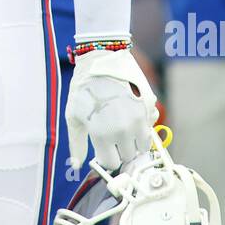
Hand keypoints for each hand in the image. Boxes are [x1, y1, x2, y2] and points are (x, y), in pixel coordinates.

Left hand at [65, 45, 159, 171]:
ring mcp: (138, 119)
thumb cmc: (83, 88)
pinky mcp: (149, 107)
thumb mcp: (73, 115)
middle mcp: (122, 130)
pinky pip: (151, 126)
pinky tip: (132, 113)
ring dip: (135, 140)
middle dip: (121, 149)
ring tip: (123, 127)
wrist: (102, 59)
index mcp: (102, 134)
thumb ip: (76, 143)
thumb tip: (77, 165)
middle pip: (129, 156)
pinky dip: (144, 125)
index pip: (111, 163)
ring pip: (143, 145)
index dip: (107, 157)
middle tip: (112, 136)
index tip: (104, 150)